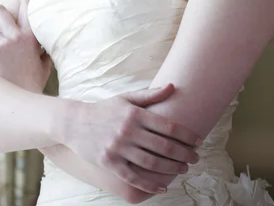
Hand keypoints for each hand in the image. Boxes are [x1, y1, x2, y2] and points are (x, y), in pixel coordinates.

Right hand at [67, 83, 201, 193]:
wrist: (74, 122)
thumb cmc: (104, 110)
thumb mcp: (125, 98)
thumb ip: (150, 95)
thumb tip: (172, 86)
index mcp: (135, 114)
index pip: (167, 126)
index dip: (186, 135)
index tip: (199, 140)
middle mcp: (128, 131)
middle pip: (163, 146)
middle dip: (184, 153)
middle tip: (196, 158)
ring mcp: (119, 148)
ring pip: (152, 163)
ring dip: (172, 169)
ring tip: (184, 169)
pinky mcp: (110, 163)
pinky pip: (134, 177)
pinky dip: (150, 184)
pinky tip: (163, 187)